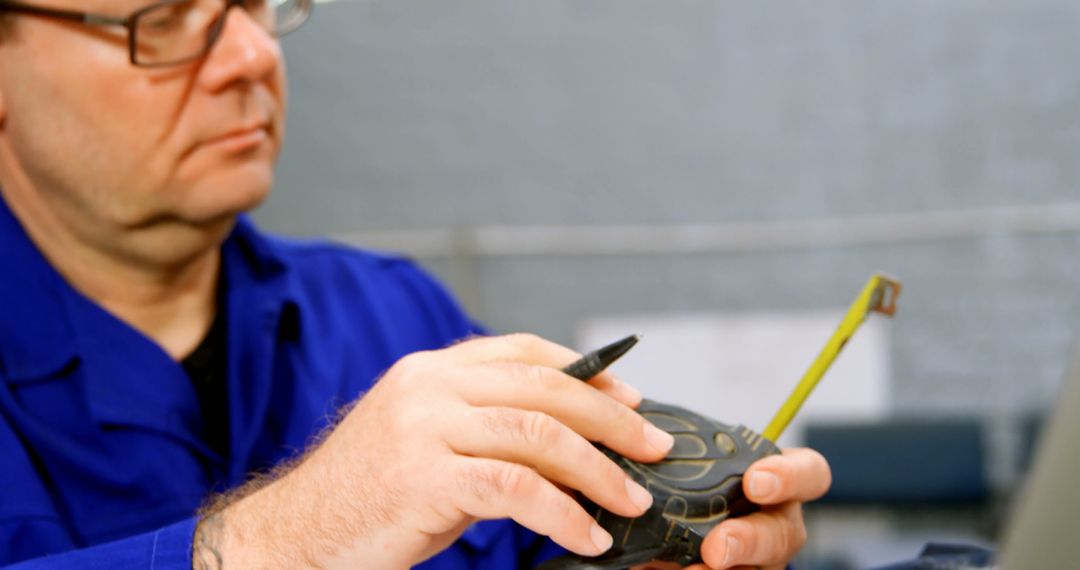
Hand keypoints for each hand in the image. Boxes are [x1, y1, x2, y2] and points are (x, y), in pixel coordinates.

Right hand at [198, 334, 674, 568]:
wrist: (291, 538)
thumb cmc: (366, 497)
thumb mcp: (427, 443)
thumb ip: (484, 427)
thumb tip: (568, 441)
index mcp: (431, 371)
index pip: (522, 349)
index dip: (585, 372)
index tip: (630, 401)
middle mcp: (428, 386)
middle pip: (544, 387)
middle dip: (610, 420)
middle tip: (653, 450)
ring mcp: (424, 427)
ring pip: (539, 435)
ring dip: (598, 471)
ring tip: (632, 501)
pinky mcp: (423, 477)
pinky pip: (517, 489)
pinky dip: (563, 514)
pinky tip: (586, 537)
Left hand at [631, 448, 830, 569]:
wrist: (660, 519)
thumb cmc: (686, 478)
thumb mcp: (690, 457)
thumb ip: (680, 448)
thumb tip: (639, 426)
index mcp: (775, 479)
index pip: (809, 473)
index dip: (790, 477)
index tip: (754, 481)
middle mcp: (776, 520)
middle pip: (785, 534)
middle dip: (750, 540)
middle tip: (716, 547)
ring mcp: (761, 556)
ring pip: (763, 569)